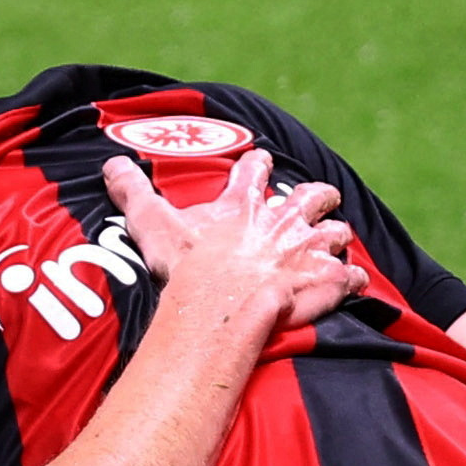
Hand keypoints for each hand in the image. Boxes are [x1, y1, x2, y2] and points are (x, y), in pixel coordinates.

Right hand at [101, 149, 365, 332]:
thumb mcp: (153, 224)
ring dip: (337, 236)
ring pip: (336, 233)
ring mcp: (308, 251)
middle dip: (317, 196)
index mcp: (245, 204)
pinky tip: (354, 282)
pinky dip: (352, 280)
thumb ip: (133, 193)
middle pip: (311, 196)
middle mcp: (283, 221)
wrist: (223, 306)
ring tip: (338, 239)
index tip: (262, 160)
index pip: (255, 170)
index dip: (259, 164)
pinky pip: (349, 279)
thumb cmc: (188, 267)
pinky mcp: (326, 283)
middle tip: (320, 197)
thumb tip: (110, 164)